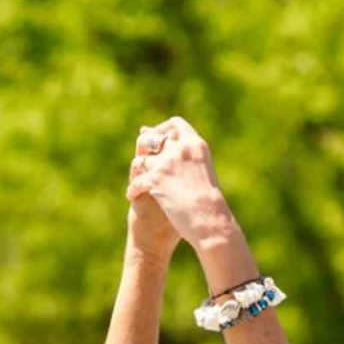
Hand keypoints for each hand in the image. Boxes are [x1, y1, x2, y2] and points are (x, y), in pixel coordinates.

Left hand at [125, 117, 239, 255]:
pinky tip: (132, 196)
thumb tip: (177, 151)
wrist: (210, 220)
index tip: (156, 134)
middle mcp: (180, 149)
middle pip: (153, 138)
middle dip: (144, 145)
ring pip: (141, 160)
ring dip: (137, 170)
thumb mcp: (204, 171)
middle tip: (141, 154)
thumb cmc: (211, 201)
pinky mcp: (155, 180)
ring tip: (136, 180)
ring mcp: (166, 164)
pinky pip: (136, 181)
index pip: (176, 124)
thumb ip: (190, 158)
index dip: (163, 127)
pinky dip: (133, 190)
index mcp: (196, 145)